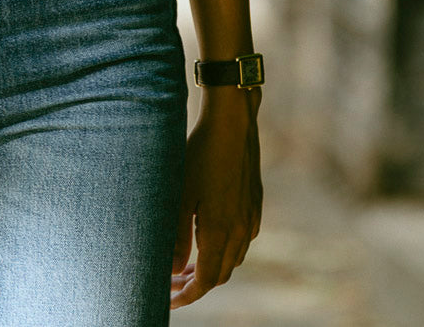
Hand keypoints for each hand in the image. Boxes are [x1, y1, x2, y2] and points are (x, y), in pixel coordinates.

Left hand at [170, 91, 262, 307]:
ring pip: (232, 258)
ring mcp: (251, 218)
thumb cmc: (200, 154)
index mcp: (220, 232)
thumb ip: (177, 237)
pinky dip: (223, 250)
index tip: (168, 299)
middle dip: (195, 284)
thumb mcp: (181, 194)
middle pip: (219, 274)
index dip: (187, 295)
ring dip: (210, 267)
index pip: (206, 281)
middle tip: (171, 283)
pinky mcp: (254, 204)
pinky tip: (207, 239)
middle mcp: (240, 231)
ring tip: (185, 265)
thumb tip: (173, 271)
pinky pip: (241, 240)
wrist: (232, 123)